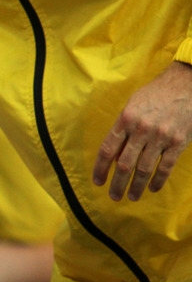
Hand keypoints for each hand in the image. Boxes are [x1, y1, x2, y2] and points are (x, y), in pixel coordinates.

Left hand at [93, 61, 191, 200]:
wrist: (186, 84)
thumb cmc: (154, 95)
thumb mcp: (132, 106)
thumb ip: (122, 130)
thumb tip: (113, 156)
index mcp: (125, 120)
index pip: (107, 149)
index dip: (100, 168)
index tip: (97, 182)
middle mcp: (141, 130)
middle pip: (124, 164)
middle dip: (117, 183)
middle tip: (113, 197)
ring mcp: (161, 137)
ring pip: (144, 169)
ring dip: (136, 186)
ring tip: (131, 196)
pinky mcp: (178, 142)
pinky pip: (166, 167)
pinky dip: (159, 180)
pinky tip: (153, 189)